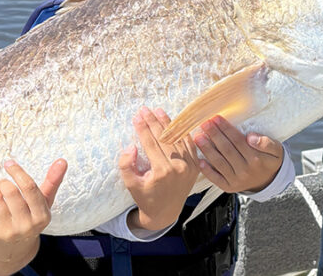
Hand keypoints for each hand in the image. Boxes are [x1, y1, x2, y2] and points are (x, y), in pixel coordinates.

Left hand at [0, 159, 66, 275]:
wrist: (14, 252)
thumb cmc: (30, 220)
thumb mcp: (44, 204)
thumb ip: (53, 182)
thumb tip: (62, 161)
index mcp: (41, 217)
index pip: (29, 188)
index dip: (17, 172)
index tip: (8, 163)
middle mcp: (25, 226)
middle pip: (11, 192)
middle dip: (4, 182)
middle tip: (2, 182)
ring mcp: (6, 232)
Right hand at [119, 106, 199, 231]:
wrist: (165, 212)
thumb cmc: (145, 198)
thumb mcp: (130, 184)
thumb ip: (127, 165)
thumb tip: (131, 146)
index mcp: (163, 172)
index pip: (151, 143)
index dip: (142, 128)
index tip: (136, 116)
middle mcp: (179, 167)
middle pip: (164, 138)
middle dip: (153, 122)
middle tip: (144, 109)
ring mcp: (190, 166)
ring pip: (178, 138)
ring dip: (167, 123)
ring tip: (158, 111)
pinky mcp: (195, 166)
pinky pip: (189, 145)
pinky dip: (182, 132)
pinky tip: (174, 122)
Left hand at [192, 115, 283, 193]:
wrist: (269, 181)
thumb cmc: (270, 161)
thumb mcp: (276, 150)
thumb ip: (266, 142)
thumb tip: (250, 137)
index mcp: (256, 159)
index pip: (237, 140)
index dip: (226, 129)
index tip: (216, 118)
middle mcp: (245, 170)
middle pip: (226, 150)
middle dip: (214, 135)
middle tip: (204, 124)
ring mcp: (236, 180)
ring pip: (219, 163)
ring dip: (207, 149)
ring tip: (198, 137)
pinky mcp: (229, 187)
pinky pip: (216, 179)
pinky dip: (207, 170)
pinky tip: (200, 160)